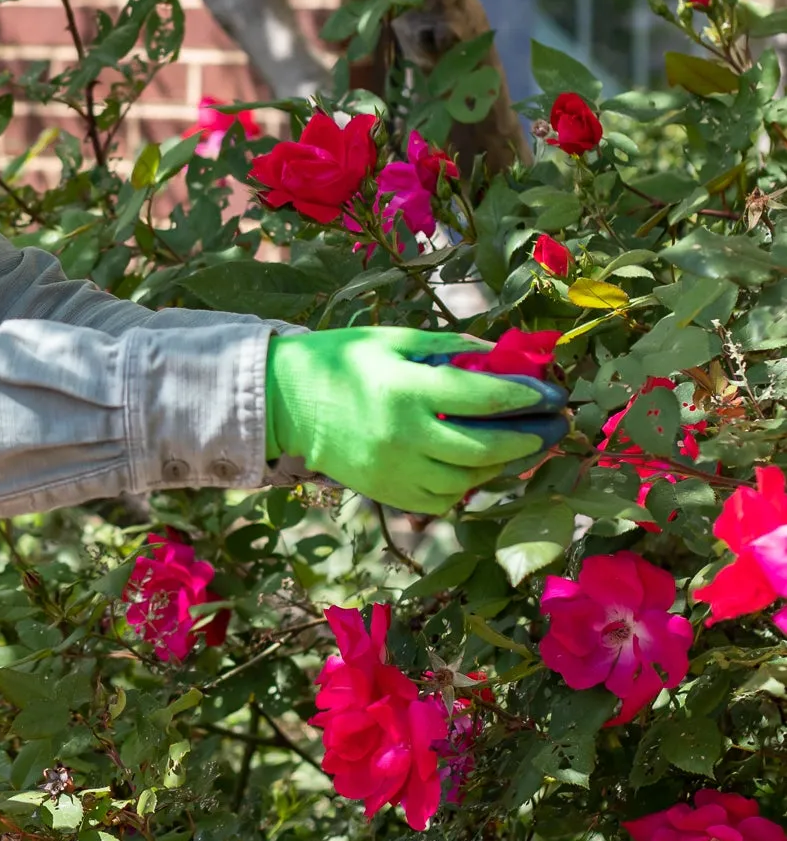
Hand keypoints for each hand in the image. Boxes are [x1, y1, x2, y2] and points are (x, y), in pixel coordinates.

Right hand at [265, 328, 565, 513]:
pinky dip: (469, 485)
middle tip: (557, 426)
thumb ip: (449, 349)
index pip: (485, 398)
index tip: (554, 394)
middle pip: (487, 447)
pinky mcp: (387, 493)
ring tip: (526, 446)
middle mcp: (404, 436)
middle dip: (531, 438)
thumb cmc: (339, 361)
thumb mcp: (394, 341)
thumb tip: (502, 356)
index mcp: (406, 390)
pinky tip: (482, 467)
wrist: (283, 403)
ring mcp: (396, 471)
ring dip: (505, 465)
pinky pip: (443, 499)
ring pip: (470, 480)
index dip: (527, 397)